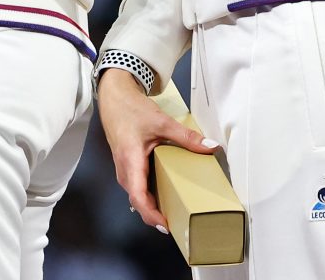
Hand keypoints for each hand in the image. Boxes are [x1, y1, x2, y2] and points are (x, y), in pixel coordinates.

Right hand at [96, 68, 219, 231]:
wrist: (114, 98)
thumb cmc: (131, 110)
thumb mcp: (162, 122)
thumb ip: (186, 136)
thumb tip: (210, 146)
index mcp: (130, 162)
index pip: (138, 197)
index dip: (152, 214)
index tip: (167, 225)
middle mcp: (125, 171)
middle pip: (139, 201)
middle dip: (156, 216)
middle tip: (179, 223)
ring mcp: (124, 170)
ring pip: (138, 196)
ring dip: (153, 207)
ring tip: (175, 213)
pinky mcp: (127, 167)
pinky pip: (138, 188)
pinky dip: (150, 196)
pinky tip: (165, 195)